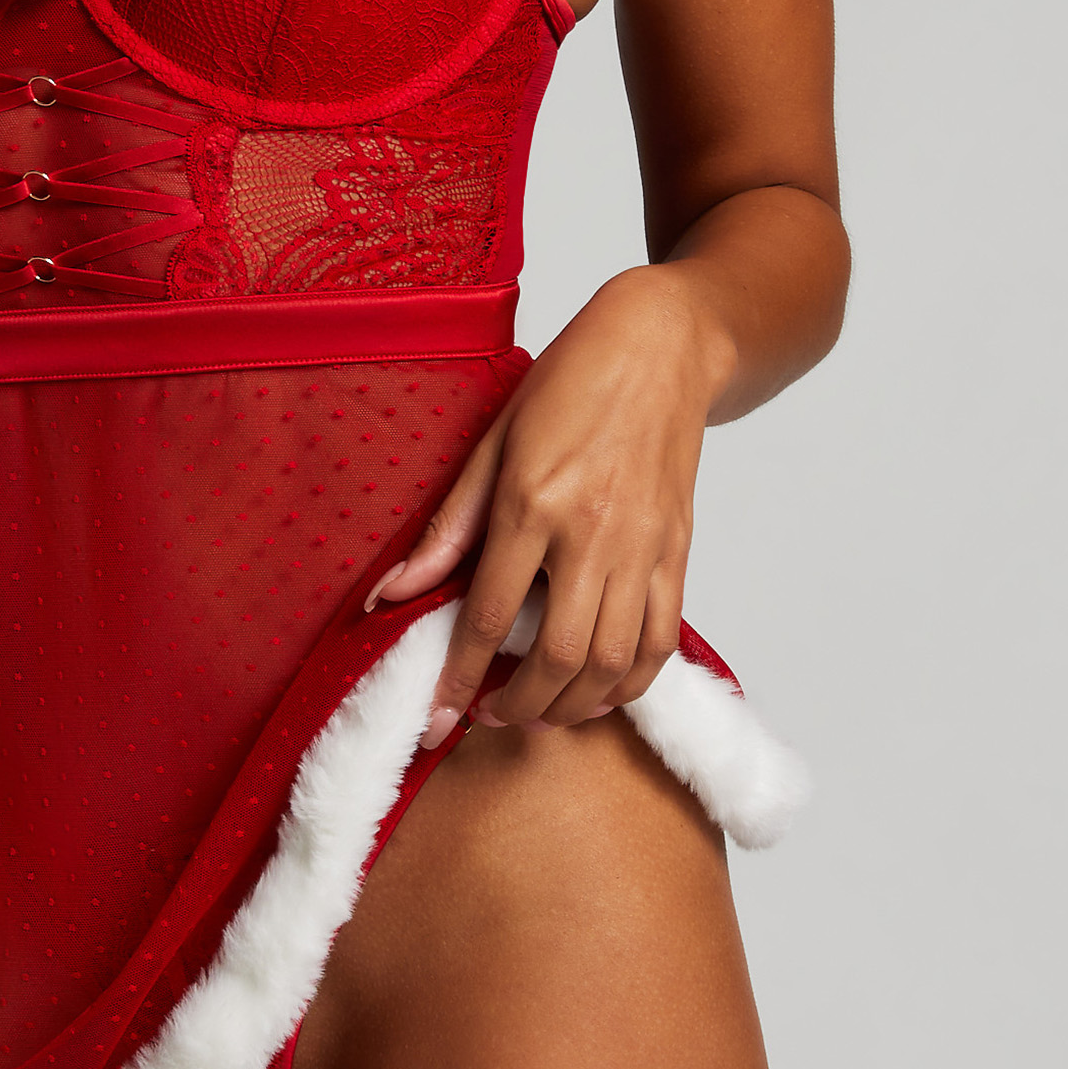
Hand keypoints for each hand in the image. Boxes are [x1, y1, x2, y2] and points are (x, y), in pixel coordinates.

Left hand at [369, 267, 732, 751]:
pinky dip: (629, 686)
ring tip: (535, 714)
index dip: (458, 679)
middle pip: (555, 657)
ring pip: (610, 663)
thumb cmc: (571, 383)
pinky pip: (660, 642)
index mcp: (533, 501)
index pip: (487, 615)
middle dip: (515, 708)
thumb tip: (390, 594)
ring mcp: (642, 548)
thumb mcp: (491, 441)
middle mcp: (592, 533)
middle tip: (486, 717)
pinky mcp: (677, 553)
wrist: (661, 348)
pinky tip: (597, 693)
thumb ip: (447, 528)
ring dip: (569, 708)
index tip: (437, 720)